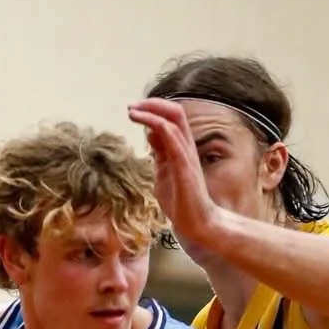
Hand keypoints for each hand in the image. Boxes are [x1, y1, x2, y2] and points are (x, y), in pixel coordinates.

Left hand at [128, 99, 224, 269]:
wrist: (197, 224)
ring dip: (153, 114)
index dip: (151, 110)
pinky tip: (152, 127)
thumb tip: (150, 133)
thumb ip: (159, 153)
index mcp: (179, 147)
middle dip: (151, 105)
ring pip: (175, 122)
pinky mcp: (186, 170)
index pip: (169, 117)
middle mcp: (185, 147)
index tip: (132, 110)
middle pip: (175, 112)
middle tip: (131, 107)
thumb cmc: (181, 201)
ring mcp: (187, 157)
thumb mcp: (163, 172)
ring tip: (133, 112)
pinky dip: (165, 131)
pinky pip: (177, 145)